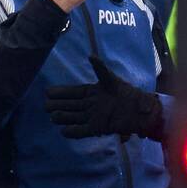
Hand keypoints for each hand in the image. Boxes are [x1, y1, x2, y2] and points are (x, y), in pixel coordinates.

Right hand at [45, 56, 164, 140]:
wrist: (140, 110)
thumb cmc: (127, 92)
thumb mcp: (112, 79)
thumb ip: (100, 69)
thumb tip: (90, 56)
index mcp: (90, 92)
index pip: (72, 92)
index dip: (60, 92)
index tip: (48, 92)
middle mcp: (89, 105)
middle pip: (69, 105)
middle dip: (57, 105)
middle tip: (46, 105)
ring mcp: (92, 117)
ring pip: (73, 117)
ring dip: (63, 117)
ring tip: (53, 116)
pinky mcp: (97, 128)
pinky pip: (82, 131)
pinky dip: (73, 131)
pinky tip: (63, 131)